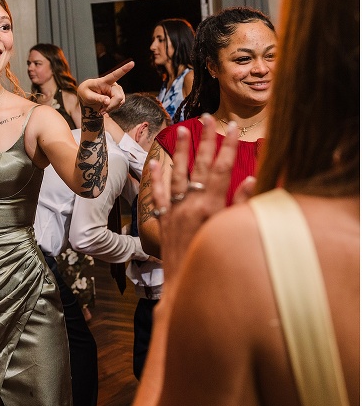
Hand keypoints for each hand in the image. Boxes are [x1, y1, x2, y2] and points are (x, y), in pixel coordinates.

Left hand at [77, 61, 132, 115]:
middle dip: (110, 106)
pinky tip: (105, 108)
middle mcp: (113, 84)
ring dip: (110, 108)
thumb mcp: (87, 96)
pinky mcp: (119, 95)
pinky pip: (119, 104)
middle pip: (118, 97)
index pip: (115, 74)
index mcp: (104, 81)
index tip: (132, 63)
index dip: (124, 69)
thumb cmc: (86, 92)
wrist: (88, 95)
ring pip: (120, 102)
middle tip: (101, 112)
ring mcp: (117, 90)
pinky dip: (112, 108)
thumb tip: (108, 102)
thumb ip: (97, 98)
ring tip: (101, 109)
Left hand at [147, 114, 239, 278]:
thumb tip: (251, 179)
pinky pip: (158, 196)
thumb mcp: (231, 232)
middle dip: (204, 140)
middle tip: (207, 117)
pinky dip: (156, 179)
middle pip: (199, 166)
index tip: (232, 126)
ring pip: (176, 175)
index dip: (227, 146)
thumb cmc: (214, 264)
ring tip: (180, 130)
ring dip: (179, 151)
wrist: (185, 288)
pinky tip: (154, 163)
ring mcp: (175, 211)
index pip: (221, 169)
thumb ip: (241, 206)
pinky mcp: (164, 221)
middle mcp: (190, 204)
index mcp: (211, 206)